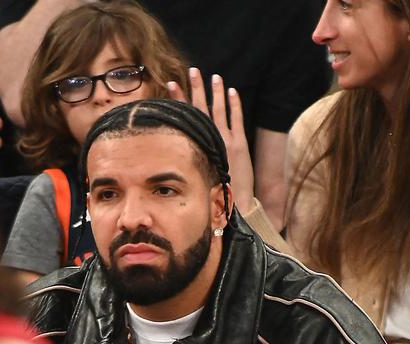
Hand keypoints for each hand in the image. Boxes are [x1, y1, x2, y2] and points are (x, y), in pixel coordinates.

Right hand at [166, 69, 255, 214]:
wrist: (230, 206)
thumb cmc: (209, 195)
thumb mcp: (192, 175)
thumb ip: (183, 161)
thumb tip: (169, 154)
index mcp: (195, 146)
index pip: (185, 117)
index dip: (179, 99)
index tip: (172, 83)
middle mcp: (208, 140)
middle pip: (200, 108)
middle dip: (196, 88)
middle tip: (192, 71)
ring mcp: (225, 140)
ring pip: (219, 109)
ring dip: (216, 91)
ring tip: (213, 76)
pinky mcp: (239, 144)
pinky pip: (236, 118)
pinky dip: (234, 104)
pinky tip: (232, 91)